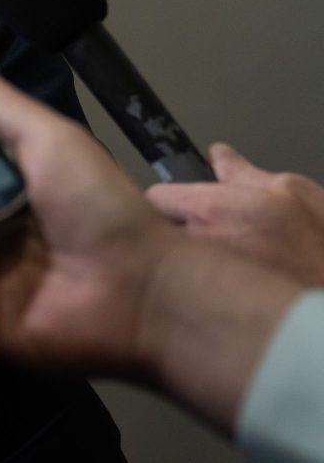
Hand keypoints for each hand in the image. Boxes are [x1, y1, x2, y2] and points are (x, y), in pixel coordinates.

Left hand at [146, 143, 323, 285]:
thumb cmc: (322, 248)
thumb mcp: (291, 192)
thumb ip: (243, 173)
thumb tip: (219, 156)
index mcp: (211, 211)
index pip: (155, 198)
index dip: (168, 198)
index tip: (179, 202)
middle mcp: (194, 245)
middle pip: (157, 232)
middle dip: (172, 230)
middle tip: (206, 235)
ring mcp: (195, 280)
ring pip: (169, 262)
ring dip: (183, 260)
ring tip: (219, 263)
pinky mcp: (203, 306)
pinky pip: (184, 289)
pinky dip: (195, 287)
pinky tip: (224, 287)